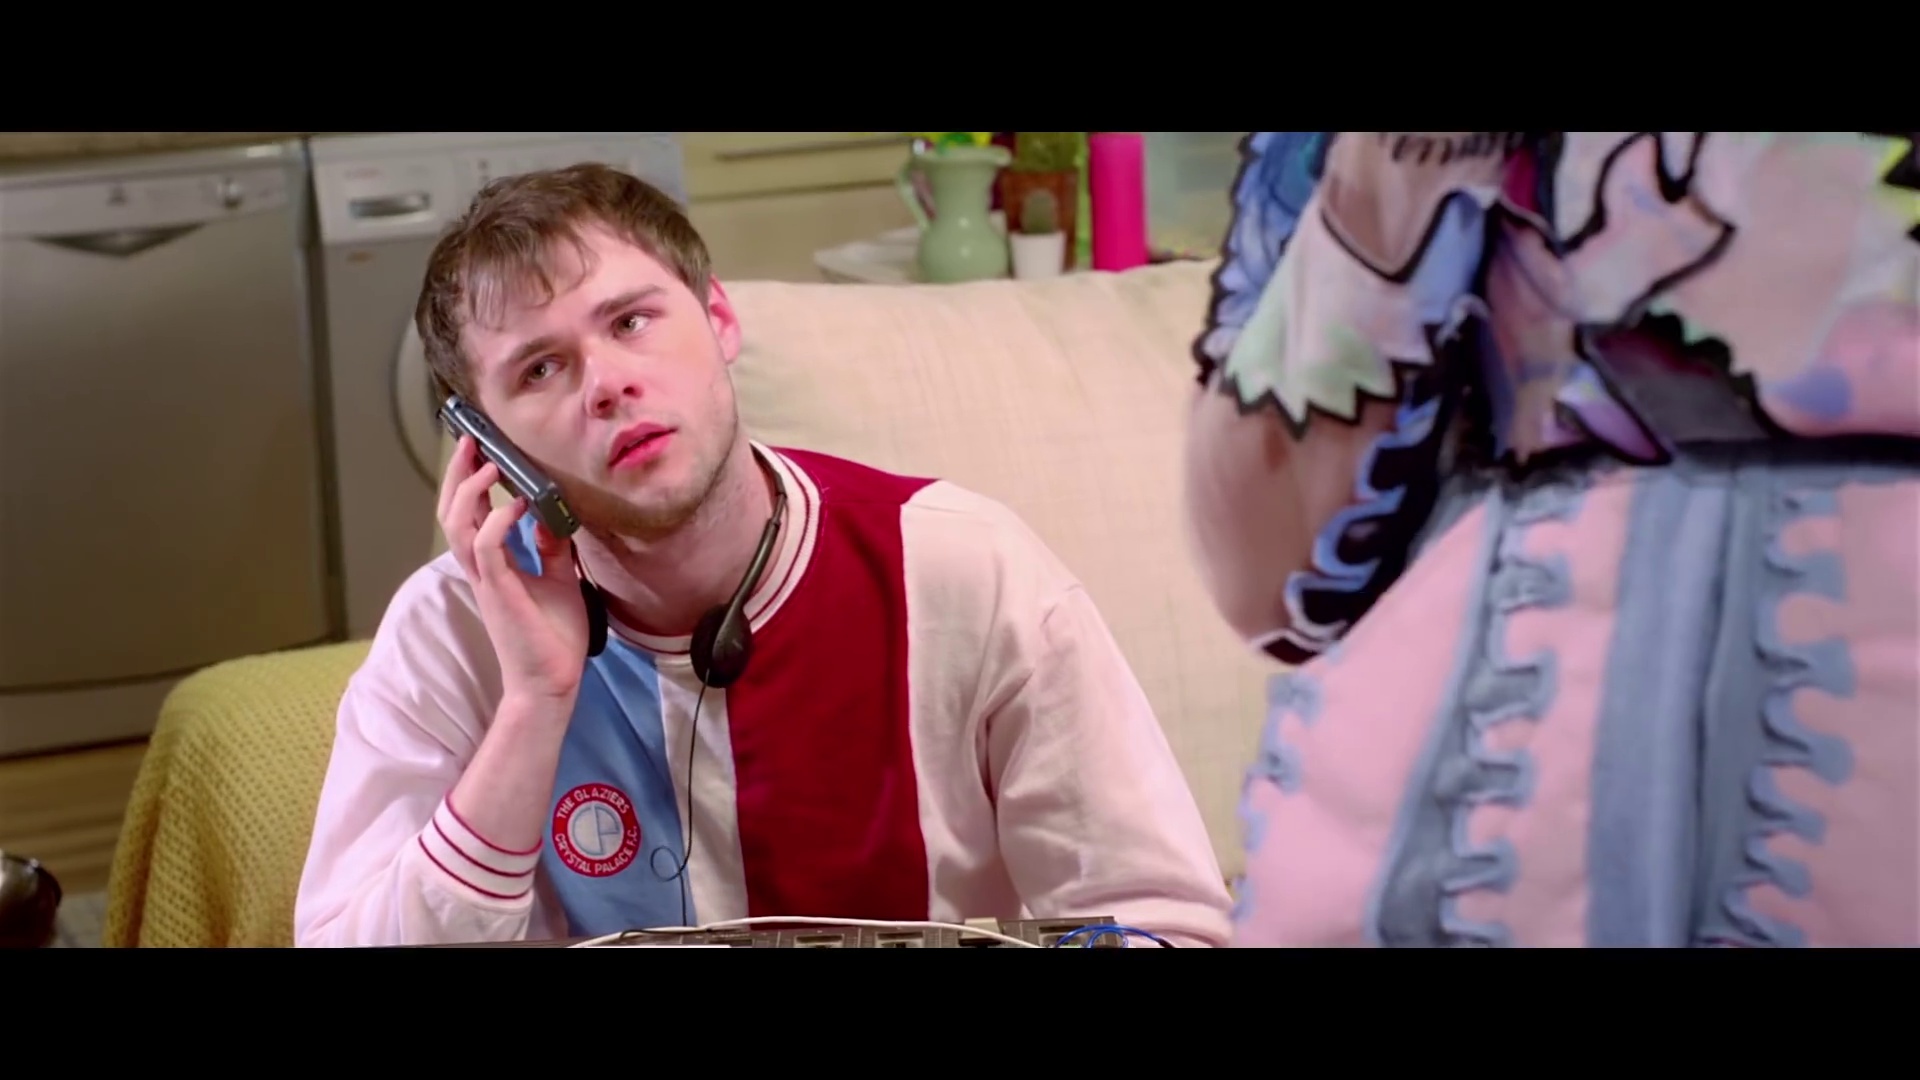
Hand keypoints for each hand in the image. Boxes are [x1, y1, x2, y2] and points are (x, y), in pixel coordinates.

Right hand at [438, 435, 588, 703]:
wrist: (552, 682)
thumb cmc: (552, 637)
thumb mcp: (559, 578)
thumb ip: (551, 546)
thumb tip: (550, 514)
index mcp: (490, 566)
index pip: (467, 515)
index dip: (467, 481)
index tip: (479, 449)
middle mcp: (480, 570)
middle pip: (450, 513)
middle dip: (456, 474)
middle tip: (470, 440)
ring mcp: (486, 581)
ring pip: (457, 526)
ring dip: (470, 491)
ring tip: (490, 463)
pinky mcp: (498, 593)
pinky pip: (486, 549)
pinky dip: (498, 521)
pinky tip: (518, 504)